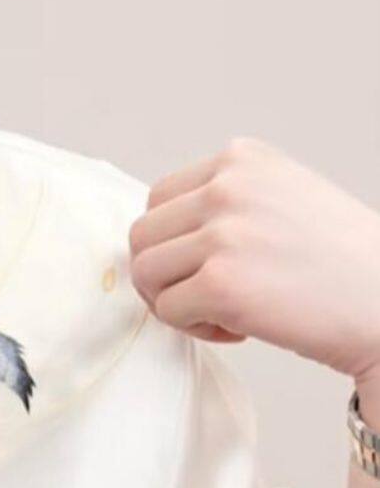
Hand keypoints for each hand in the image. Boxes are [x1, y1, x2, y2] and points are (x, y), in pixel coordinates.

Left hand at [127, 136, 379, 389]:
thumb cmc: (343, 264)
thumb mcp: (286, 197)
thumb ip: (228, 199)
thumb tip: (161, 229)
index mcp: (242, 158)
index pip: (160, 198)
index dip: (178, 241)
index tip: (219, 263)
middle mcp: (228, 186)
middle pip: (144, 235)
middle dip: (169, 273)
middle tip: (214, 296)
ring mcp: (223, 233)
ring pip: (146, 273)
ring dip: (177, 301)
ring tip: (225, 312)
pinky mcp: (220, 283)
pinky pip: (168, 310)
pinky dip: (196, 329)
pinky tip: (241, 329)